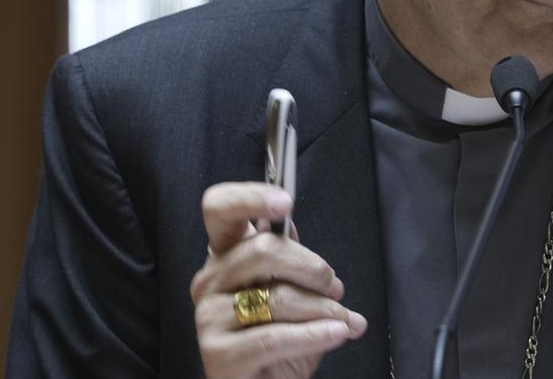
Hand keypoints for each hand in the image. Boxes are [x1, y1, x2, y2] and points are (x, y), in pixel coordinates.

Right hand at [190, 183, 366, 378]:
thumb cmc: (280, 341)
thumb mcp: (290, 292)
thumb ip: (290, 259)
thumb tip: (293, 228)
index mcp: (226, 255)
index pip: (219, 208)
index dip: (250, 198)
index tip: (286, 203)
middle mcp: (210, 281)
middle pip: (262, 249)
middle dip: (312, 268)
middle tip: (334, 287)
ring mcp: (208, 318)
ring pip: (276, 296)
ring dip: (323, 309)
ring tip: (344, 320)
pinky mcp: (217, 355)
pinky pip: (276, 337)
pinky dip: (316, 334)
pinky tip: (339, 333)